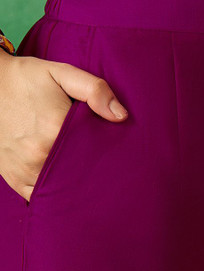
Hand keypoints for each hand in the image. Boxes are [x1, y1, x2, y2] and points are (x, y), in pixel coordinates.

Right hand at [0, 52, 128, 201]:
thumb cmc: (27, 79)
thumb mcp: (62, 73)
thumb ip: (94, 90)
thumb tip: (121, 116)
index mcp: (55, 129)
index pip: (94, 154)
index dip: (106, 157)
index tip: (113, 156)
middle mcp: (39, 154)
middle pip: (79, 174)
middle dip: (92, 174)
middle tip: (103, 171)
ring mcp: (25, 169)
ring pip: (60, 189)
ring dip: (73, 187)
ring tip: (86, 181)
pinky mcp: (15, 178)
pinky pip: (39, 196)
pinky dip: (52, 194)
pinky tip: (63, 188)